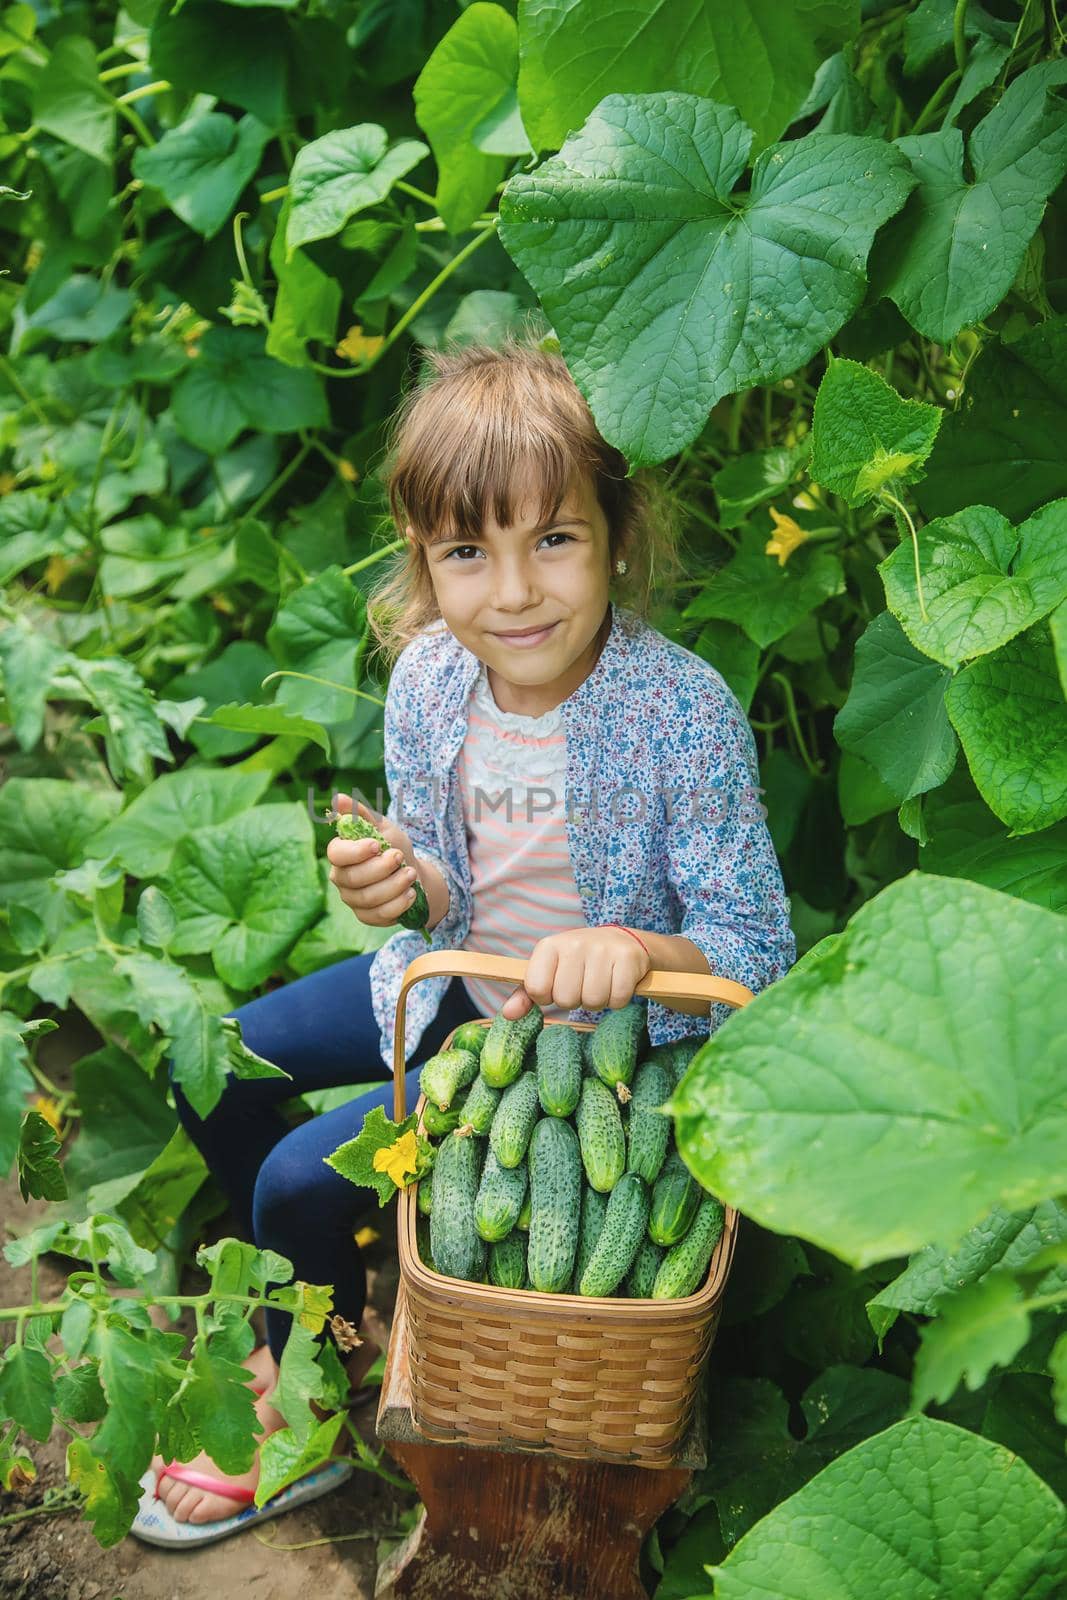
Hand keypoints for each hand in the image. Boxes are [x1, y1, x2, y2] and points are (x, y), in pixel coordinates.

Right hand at [326, 795, 421, 928]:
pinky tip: (411, 893)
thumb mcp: (381, 827)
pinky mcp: (367, 916)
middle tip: (401, 857)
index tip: (376, 845)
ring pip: (368, 898)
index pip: (335, 854)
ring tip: (411, 874)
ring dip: (393, 885)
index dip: (355, 851)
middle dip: (381, 868)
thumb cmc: (393, 846)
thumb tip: (338, 799)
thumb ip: (361, 814)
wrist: (413, 873)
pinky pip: (379, 915)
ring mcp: (353, 900)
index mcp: (341, 854)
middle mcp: (342, 878)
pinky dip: (398, 904)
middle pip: (354, 878)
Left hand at [500, 927, 650, 1021]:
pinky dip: (618, 1000)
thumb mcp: (549, 972)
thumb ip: (527, 994)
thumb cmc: (578, 962)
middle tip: (583, 984)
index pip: (536, 989)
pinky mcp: (627, 958)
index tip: (557, 985)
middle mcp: (574, 943)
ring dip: (598, 1001)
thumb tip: (508, 1014)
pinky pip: (617, 999)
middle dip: (575, 1000)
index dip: (548, 996)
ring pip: (593, 1002)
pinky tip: (616, 982)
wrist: (621, 941)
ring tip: (600, 983)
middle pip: (566, 1000)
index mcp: (549, 946)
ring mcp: (602, 949)